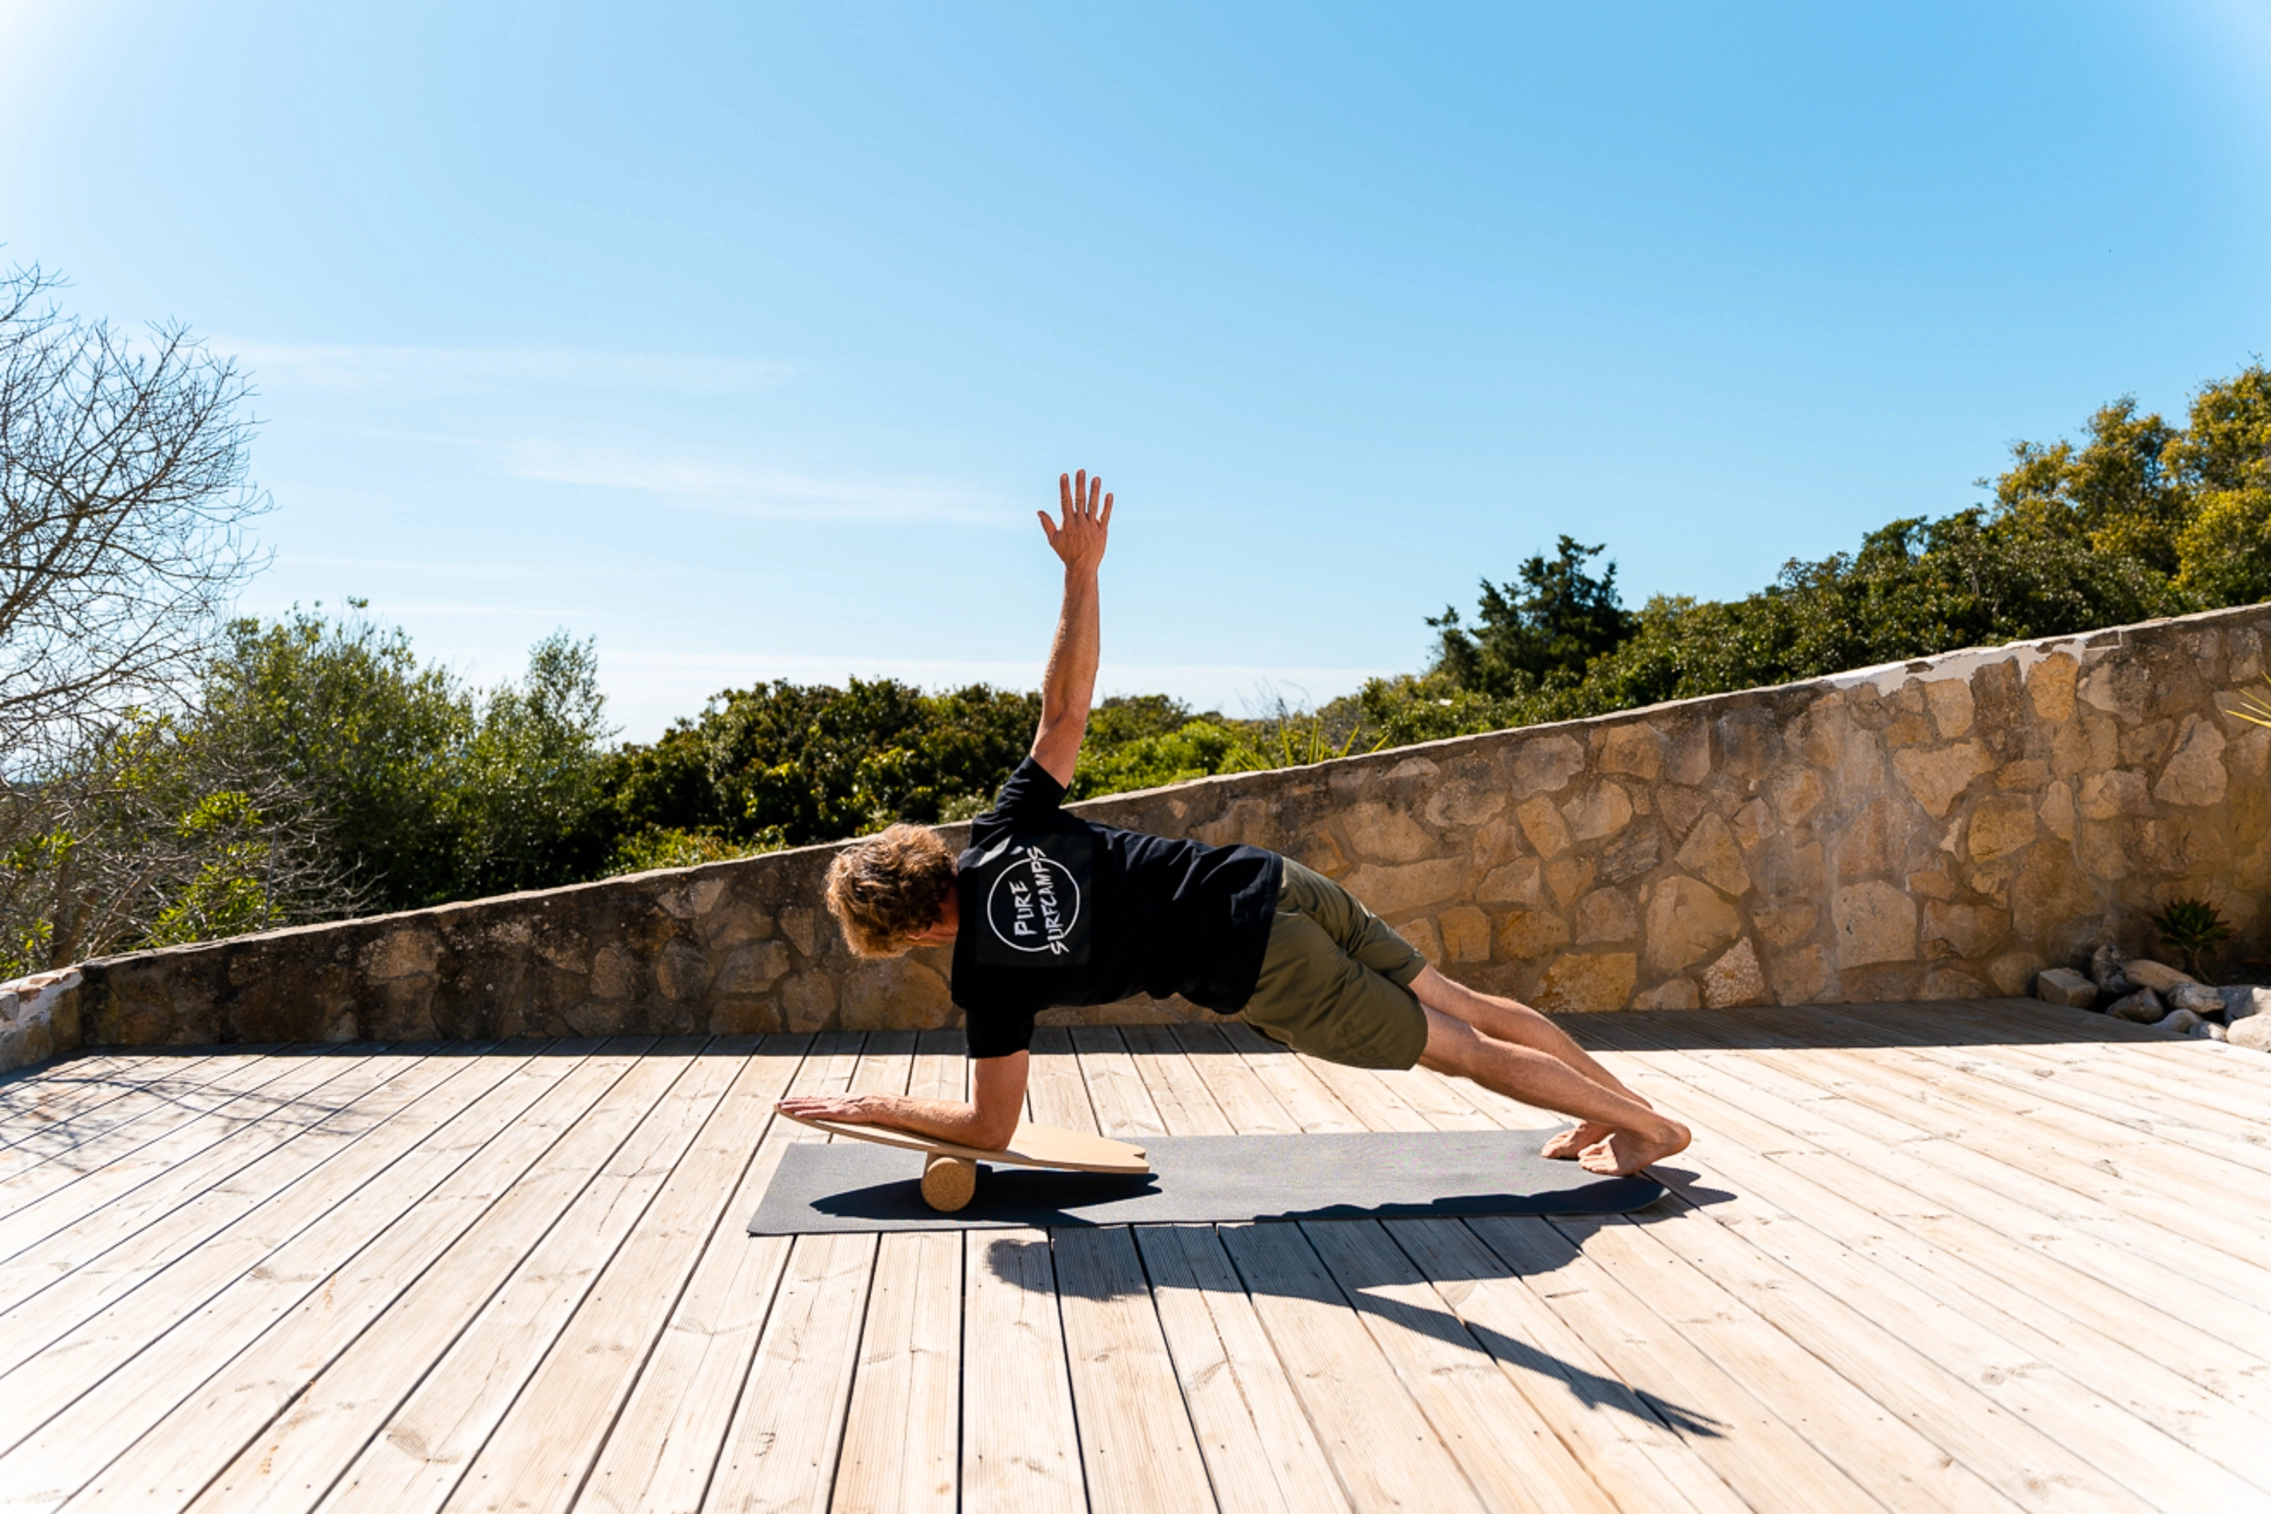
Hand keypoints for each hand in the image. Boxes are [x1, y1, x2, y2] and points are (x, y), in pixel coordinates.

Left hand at [776, 1093, 900, 1125]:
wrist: (879, 1105)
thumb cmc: (870, 1108)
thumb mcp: (854, 1108)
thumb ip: (846, 1110)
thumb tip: (846, 1114)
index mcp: (835, 1100)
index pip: (814, 1100)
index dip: (801, 1100)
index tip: (790, 1100)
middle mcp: (831, 1101)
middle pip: (808, 1101)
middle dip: (792, 1102)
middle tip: (778, 1102)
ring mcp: (832, 1106)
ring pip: (809, 1106)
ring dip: (794, 1106)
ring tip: (781, 1107)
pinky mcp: (835, 1113)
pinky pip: (817, 1113)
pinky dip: (805, 1113)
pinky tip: (796, 1114)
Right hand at [1039, 469, 1111, 573]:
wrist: (1082, 567)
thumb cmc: (1066, 553)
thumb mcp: (1053, 540)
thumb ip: (1047, 524)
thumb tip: (1039, 511)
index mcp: (1067, 523)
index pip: (1065, 501)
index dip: (1065, 488)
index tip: (1064, 475)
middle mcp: (1079, 523)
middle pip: (1080, 500)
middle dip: (1080, 485)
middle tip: (1081, 471)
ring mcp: (1092, 527)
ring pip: (1093, 506)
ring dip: (1095, 491)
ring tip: (1096, 478)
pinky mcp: (1102, 532)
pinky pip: (1105, 516)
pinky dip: (1107, 506)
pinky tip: (1109, 494)